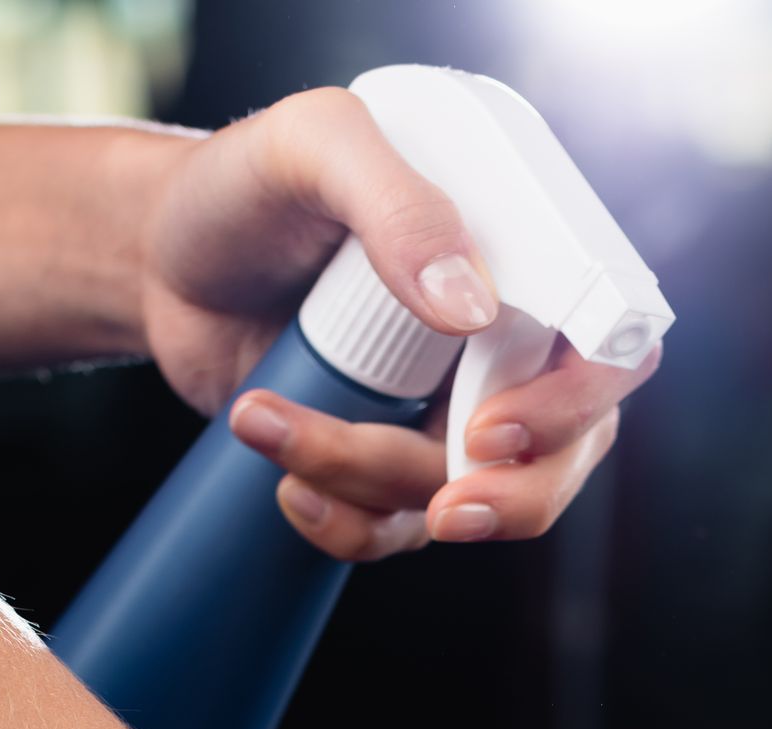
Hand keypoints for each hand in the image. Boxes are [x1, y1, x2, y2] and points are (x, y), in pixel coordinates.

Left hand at [134, 86, 658, 558]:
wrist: (163, 261)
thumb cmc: (249, 189)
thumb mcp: (314, 150)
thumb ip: (395, 203)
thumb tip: (471, 307)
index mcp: (522, 266)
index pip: (608, 352)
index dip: (575, 409)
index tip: (491, 433)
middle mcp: (503, 352)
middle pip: (561, 463)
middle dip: (502, 501)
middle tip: (437, 507)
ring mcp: (449, 421)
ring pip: (461, 505)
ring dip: (363, 485)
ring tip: (266, 421)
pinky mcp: (389, 473)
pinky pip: (393, 535)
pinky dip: (340, 527)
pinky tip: (283, 483)